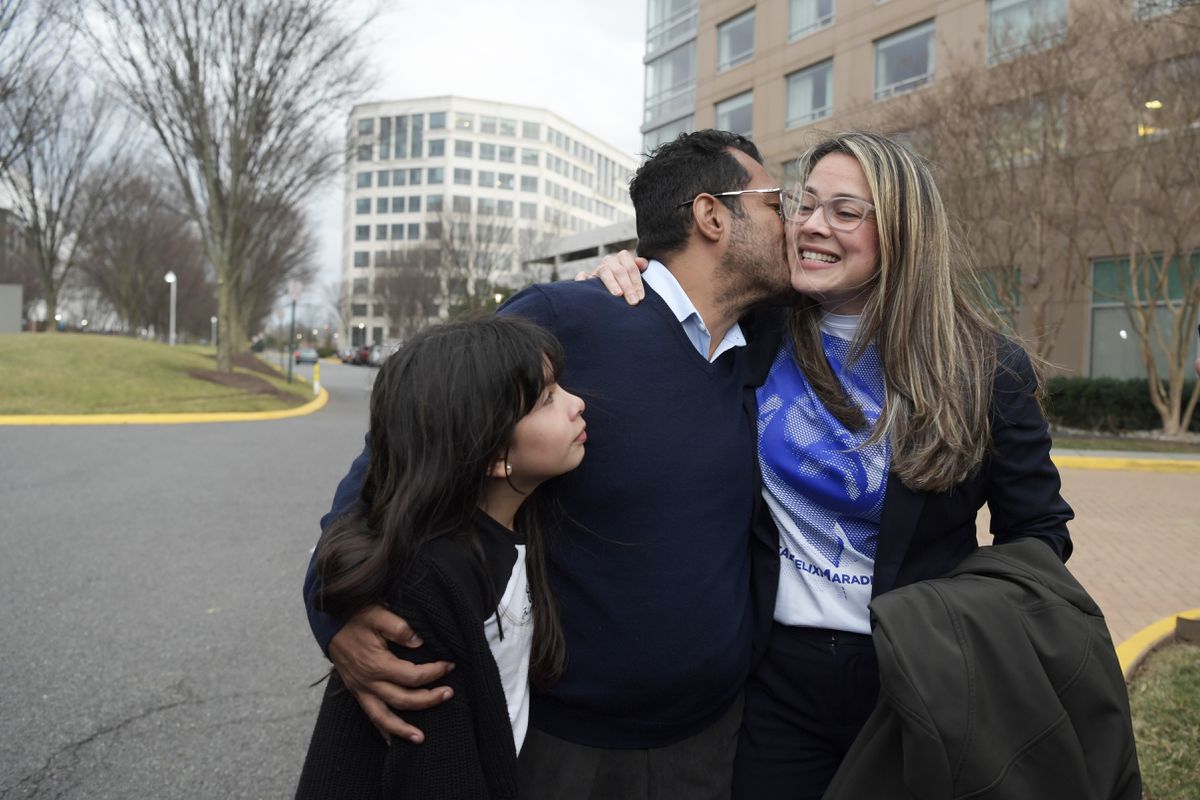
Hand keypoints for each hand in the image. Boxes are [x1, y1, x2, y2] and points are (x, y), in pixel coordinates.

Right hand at [328, 604, 454, 743]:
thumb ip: (399, 628)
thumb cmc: (355, 617)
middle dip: (429, 700)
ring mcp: (361, 690)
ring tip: (421, 739)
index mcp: (377, 664)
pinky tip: (392, 740)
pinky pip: (370, 716)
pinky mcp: (357, 692)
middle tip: (449, 694)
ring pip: (383, 717)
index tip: (450, 665)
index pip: (412, 676)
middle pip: (403, 700)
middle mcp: (368, 682)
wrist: (329, 623)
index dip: (434, 672)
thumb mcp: (377, 614)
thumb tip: (419, 642)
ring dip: (402, 730)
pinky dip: (382, 729)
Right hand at [574, 249, 647, 305]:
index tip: (641, 297)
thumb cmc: (627, 281)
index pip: (631, 268)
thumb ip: (640, 267)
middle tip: (633, 301)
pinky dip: (583, 278)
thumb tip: (643, 264)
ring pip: (605, 272)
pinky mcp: (587, 277)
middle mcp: (610, 261)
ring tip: (618, 294)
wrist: (614, 283)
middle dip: (628, 287)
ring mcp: (598, 269)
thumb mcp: (635, 274)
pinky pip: (582, 275)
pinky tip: (586, 284)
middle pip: (619, 271)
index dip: (637, 282)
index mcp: (623, 258)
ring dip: (612, 283)